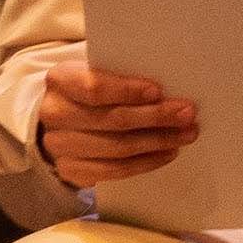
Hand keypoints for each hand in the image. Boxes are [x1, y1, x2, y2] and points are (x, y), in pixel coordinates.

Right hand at [36, 59, 198, 183]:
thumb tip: (168, 88)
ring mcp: (60, 146)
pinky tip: (167, 152)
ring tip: (185, 134)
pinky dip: (146, 162)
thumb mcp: (99, 71)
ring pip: (117, 148)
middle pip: (111, 120)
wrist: (63, 119)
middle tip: (187, 113)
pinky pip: (115, 171)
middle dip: (155, 117)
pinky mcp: (72, 171)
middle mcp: (55, 114)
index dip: (127, 90)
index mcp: (60, 81)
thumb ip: (123, 75)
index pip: (94, 88)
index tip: (158, 91)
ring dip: (157, 141)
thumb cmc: (91, 90)